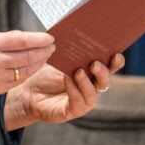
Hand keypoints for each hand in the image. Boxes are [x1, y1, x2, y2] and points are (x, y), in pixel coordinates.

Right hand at [0, 31, 55, 99]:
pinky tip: (33, 67)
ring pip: (25, 70)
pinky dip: (28, 73)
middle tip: (53, 46)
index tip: (50, 37)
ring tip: (47, 56)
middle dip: (43, 51)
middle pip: (27, 56)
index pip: (22, 41)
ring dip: (39, 63)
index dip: (39, 39)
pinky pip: (17, 81)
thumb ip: (6, 39)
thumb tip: (29, 38)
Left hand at [3, 53, 124, 130]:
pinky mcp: (73, 110)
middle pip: (105, 80)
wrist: (28, 92)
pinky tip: (68, 80)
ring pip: (93, 92)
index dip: (116, 61)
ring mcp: (84, 100)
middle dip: (103, 71)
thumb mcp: (59, 59)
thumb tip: (77, 33)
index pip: (109, 67)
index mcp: (92, 72)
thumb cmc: (45, 75)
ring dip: (86, 81)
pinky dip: (74, 89)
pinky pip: (78, 101)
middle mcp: (92, 87)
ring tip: (78, 71)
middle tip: (95, 62)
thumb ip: (70, 51)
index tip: (116, 53)